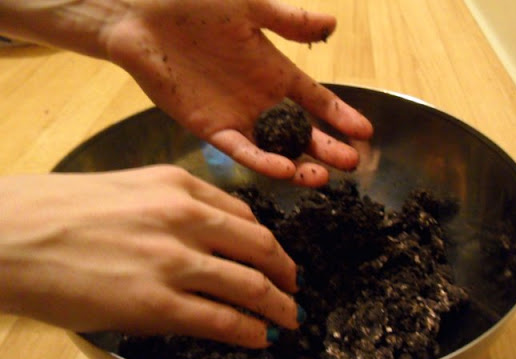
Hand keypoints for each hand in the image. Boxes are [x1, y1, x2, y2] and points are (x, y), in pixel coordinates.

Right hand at [0, 166, 301, 347]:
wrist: (9, 235)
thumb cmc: (58, 211)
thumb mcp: (128, 191)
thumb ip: (173, 209)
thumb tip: (207, 240)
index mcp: (178, 186)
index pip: (244, 215)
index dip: (268, 241)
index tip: (275, 257)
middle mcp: (186, 218)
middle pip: (260, 247)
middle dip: (286, 272)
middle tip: (294, 288)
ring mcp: (174, 261)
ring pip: (250, 285)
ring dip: (278, 306)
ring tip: (288, 318)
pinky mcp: (157, 304)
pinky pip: (222, 319)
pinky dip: (249, 331)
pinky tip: (258, 338)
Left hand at [102, 0, 373, 185]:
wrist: (141, 12)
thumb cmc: (194, 4)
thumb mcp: (250, 8)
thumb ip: (290, 22)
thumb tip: (332, 23)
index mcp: (275, 72)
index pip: (316, 100)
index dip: (341, 116)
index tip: (365, 133)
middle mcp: (261, 101)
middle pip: (302, 132)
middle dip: (328, 148)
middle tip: (351, 164)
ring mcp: (237, 117)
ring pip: (276, 149)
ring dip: (300, 165)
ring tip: (322, 178)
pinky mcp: (211, 128)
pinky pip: (242, 150)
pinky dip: (263, 162)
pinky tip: (285, 170)